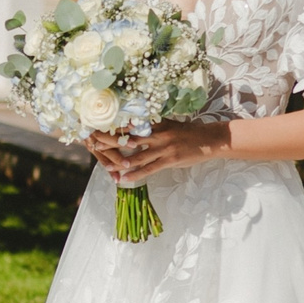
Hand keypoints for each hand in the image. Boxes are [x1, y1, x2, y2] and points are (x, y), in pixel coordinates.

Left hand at [86, 121, 229, 182]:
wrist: (209, 139)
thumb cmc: (189, 133)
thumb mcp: (169, 125)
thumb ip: (153, 127)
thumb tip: (137, 128)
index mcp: (155, 123)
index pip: (130, 123)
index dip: (113, 126)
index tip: (98, 126)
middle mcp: (157, 133)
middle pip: (128, 137)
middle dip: (110, 141)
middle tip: (93, 143)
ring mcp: (163, 147)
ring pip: (136, 155)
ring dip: (119, 162)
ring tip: (106, 166)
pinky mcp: (169, 160)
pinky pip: (149, 168)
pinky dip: (135, 174)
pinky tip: (124, 179)